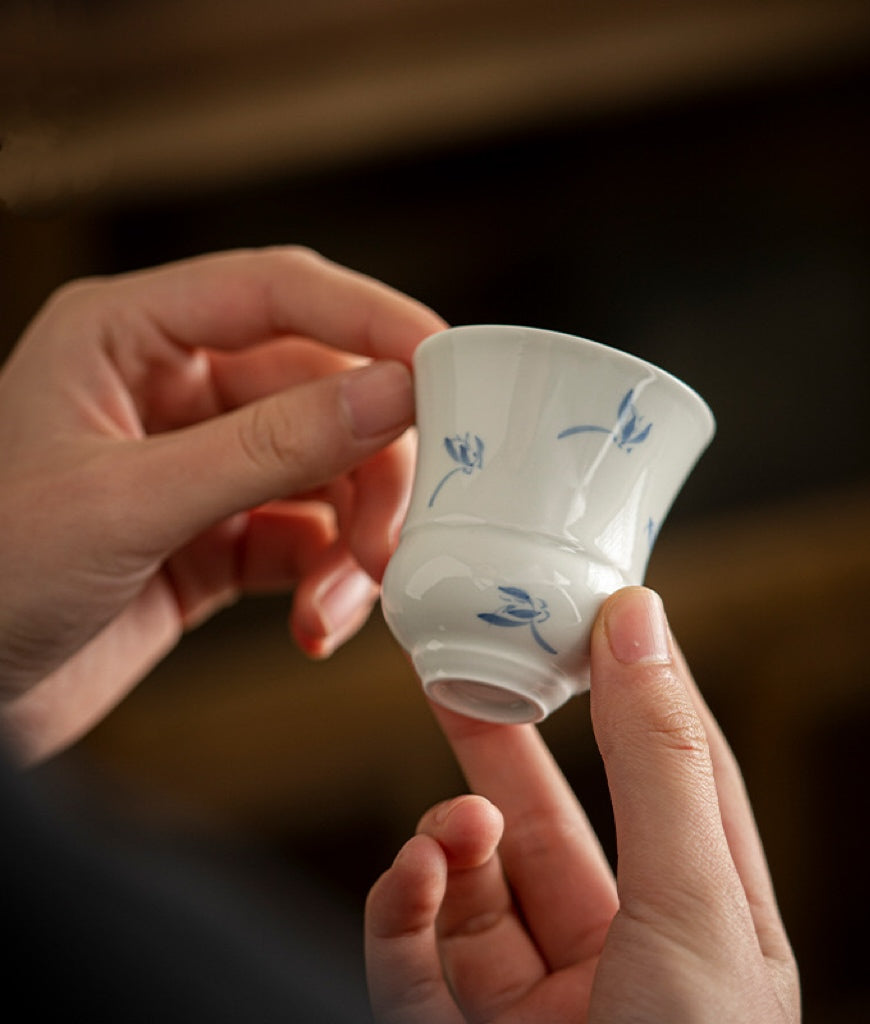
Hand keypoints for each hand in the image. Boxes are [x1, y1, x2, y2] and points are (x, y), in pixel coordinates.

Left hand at [0, 247, 445, 762]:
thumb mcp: (128, 505)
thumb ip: (268, 447)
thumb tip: (390, 394)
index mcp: (129, 338)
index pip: (279, 293)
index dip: (371, 319)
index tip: (444, 365)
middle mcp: (175, 390)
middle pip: (326, 391)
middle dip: (373, 466)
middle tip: (398, 531)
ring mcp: (204, 466)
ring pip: (330, 473)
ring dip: (357, 537)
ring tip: (343, 598)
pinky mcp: (221, 538)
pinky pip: (310, 541)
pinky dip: (330, 581)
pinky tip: (314, 624)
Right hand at [365, 586, 799, 1022]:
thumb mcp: (694, 909)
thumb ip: (659, 760)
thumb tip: (642, 621)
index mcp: (703, 925)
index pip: (671, 777)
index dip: (632, 691)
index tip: (590, 614)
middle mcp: (621, 959)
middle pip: (556, 816)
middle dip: (509, 739)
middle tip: (463, 658)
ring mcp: (534, 1002)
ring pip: (478, 881)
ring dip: (454, 832)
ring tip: (452, 818)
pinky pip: (416, 947)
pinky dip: (408, 899)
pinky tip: (421, 871)